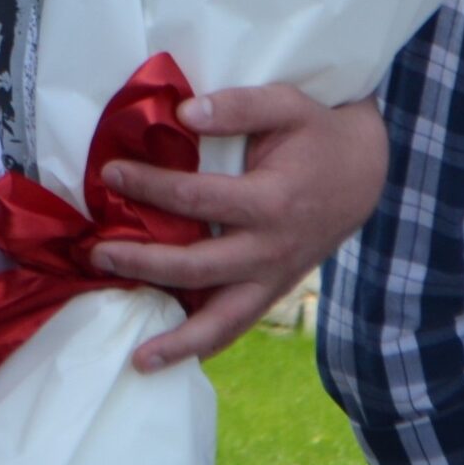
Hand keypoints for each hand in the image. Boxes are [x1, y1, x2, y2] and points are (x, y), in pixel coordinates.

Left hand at [90, 84, 388, 370]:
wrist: (367, 172)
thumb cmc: (319, 133)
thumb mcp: (288, 104)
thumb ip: (238, 106)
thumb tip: (183, 114)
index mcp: (273, 201)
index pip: (196, 199)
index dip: (150, 187)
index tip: (111, 174)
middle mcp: (273, 249)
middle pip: (198, 267)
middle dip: (143, 263)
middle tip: (96, 255)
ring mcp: (275, 277)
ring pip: (224, 321)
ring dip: (179, 341)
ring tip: (137, 358)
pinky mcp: (274, 290)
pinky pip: (237, 325)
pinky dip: (206, 345)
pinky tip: (171, 360)